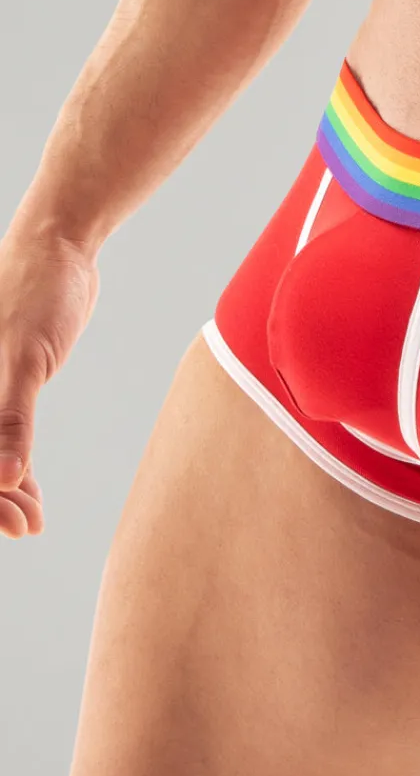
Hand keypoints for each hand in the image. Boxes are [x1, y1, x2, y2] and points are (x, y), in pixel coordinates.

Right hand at [0, 227, 98, 537]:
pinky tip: (33, 499)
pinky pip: (1, 440)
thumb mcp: (24, 355)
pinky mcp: (3, 386)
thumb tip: (5, 478)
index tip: (10, 521)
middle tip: (26, 527)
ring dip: (2, 493)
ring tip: (32, 524)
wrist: (57, 249)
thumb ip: (11, 416)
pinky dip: (14, 471)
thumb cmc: (37, 290)